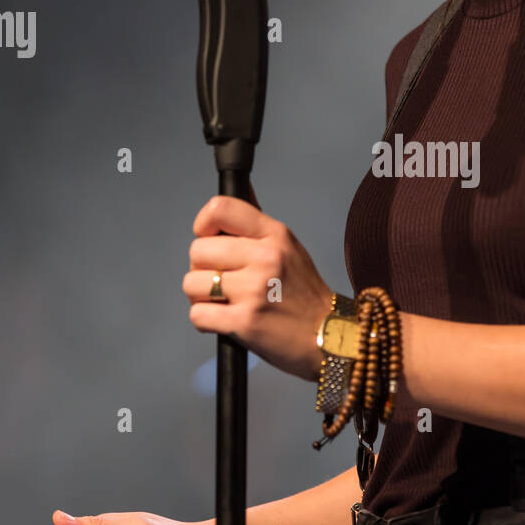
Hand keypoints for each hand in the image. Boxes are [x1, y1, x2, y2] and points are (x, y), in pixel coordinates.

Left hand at [183, 195, 333, 379]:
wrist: (333, 338)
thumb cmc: (306, 296)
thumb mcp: (289, 249)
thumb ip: (257, 224)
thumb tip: (242, 186)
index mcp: (275, 235)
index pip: (220, 209)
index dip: (203, 225)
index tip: (208, 239)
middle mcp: (265, 258)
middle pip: (198, 250)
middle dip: (202, 269)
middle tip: (222, 282)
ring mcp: (254, 290)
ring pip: (192, 283)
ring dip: (200, 298)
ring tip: (224, 303)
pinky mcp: (244, 322)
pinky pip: (197, 315)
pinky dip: (205, 321)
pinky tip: (225, 321)